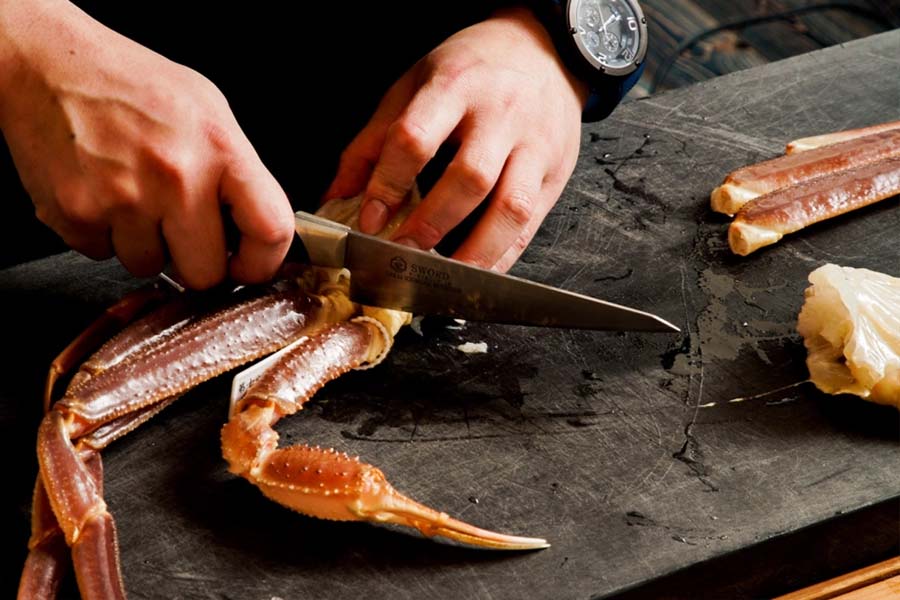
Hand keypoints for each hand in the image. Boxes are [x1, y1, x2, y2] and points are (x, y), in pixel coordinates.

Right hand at [0, 1, 293, 288]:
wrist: (49, 65)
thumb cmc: (133, 86)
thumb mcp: (210, 112)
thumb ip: (239, 172)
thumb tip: (256, 231)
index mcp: (220, 148)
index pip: (270, 230)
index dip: (263, 262)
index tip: (249, 264)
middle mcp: (176, 176)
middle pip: (205, 273)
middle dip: (195, 260)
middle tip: (181, 228)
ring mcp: (123, 199)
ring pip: (150, 267)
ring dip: (145, 244)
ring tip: (134, 195)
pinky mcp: (76, 214)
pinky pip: (103, 255)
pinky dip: (104, 234)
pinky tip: (103, 193)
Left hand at [325, 7, 586, 271]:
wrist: (543, 49)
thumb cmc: (471, 69)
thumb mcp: (413, 85)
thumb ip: (373, 142)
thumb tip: (336, 198)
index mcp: (455, 85)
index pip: (416, 139)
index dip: (387, 184)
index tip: (369, 220)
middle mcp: (501, 114)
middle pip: (469, 178)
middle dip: (431, 224)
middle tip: (402, 252)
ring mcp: (535, 146)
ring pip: (511, 208)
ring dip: (475, 252)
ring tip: (442, 277)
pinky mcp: (555, 174)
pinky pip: (530, 225)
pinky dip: (503, 257)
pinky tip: (477, 274)